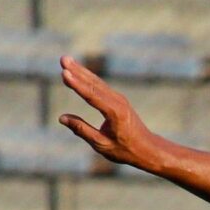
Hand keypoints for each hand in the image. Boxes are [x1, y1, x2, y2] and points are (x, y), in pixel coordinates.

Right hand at [57, 56, 160, 170]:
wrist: (147, 148)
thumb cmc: (125, 150)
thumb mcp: (101, 144)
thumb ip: (82, 130)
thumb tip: (62, 118)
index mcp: (115, 113)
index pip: (92, 96)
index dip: (77, 84)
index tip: (64, 73)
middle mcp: (118, 102)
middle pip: (94, 84)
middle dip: (77, 71)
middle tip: (62, 59)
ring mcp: (119, 99)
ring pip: (97, 82)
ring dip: (81, 70)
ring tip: (66, 61)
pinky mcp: (118, 99)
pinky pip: (101, 86)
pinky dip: (88, 78)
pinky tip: (79, 71)